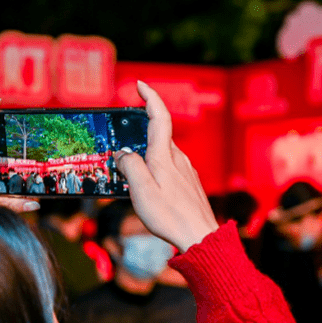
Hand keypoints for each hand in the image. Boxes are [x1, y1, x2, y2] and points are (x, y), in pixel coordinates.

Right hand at [115, 81, 218, 252]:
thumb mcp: (141, 191)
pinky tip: (148, 186)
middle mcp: (178, 159)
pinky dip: (155, 168)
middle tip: (121, 135)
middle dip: (140, 129)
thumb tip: (123, 155)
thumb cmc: (170, 216)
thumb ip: (130, 167)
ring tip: (129, 169)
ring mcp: (186, 171)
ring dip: (146, 153)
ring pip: (163, 153)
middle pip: (158, 134)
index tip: (140, 84)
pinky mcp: (189, 184)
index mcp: (165, 156)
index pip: (160, 116)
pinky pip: (168, 168)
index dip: (150, 97)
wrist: (200, 237)